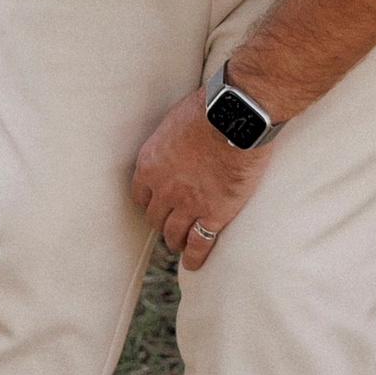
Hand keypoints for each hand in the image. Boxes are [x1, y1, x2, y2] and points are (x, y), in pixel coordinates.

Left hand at [130, 90, 267, 271]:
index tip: (156, 205)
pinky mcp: (214, 215)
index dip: (149, 203)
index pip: (140, 195)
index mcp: (150, 164)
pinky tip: (193, 265)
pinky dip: (195, 257)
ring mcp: (187, 205)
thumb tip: (177, 140)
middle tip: (170, 225)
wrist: (235, 118)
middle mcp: (163, 189)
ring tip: (180, 244)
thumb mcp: (175, 121)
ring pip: (173, 234)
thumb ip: (171, 140)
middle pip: (154, 218)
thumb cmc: (208, 109)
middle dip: (161, 222)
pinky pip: (199, 244)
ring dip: (175, 240)